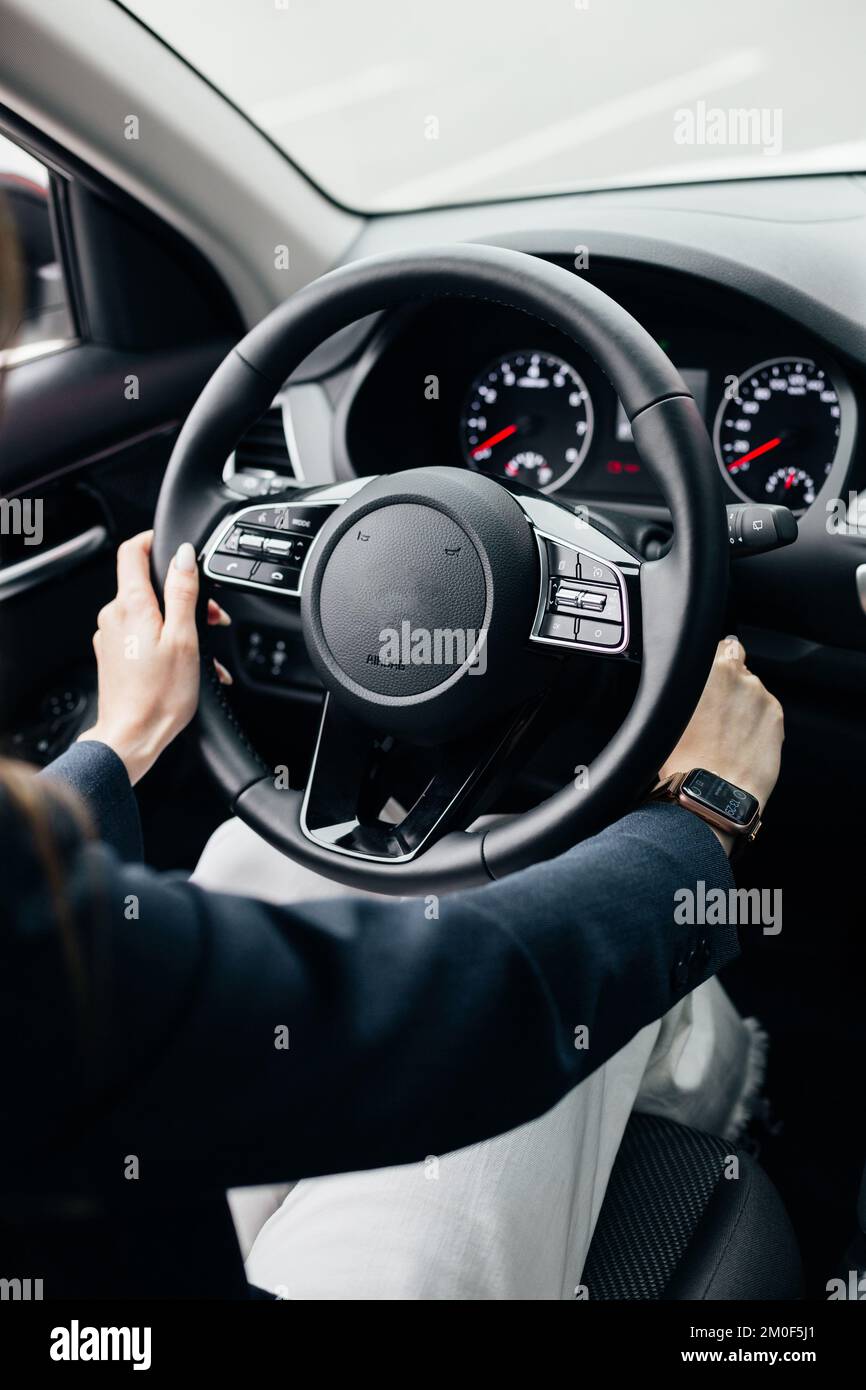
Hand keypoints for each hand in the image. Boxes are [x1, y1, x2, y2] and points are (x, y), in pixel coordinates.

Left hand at [77, 531, 231, 784]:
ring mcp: (111, 636)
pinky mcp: (113, 655)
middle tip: (210, 618)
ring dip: (178, 623)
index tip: (175, 547)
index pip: (132, 550)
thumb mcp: (184, 637)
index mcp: (130, 605)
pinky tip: (188, 665)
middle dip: (181, 594)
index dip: (153, 540)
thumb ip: (183, 591)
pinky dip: (166, 642)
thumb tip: (184, 556)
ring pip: (148, 612)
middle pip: (147, 585)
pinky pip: (142, 636)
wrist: (133, 737)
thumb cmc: (160, 695)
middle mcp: (114, 616)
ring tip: (205, 651)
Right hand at [659, 636, 783, 852]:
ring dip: (742, 706)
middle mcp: (741, 677)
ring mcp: (762, 697)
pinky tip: (739, 743)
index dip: (715, 663)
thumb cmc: (682, 759)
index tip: (709, 679)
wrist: (714, 794)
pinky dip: (756, 723)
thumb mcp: (668, 714)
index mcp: (711, 669)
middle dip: (727, 687)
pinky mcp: (777, 717)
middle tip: (710, 716)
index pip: (723, 646)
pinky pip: (765, 712)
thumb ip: (683, 686)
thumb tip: (688, 679)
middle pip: (738, 670)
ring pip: (752, 692)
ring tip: (724, 736)